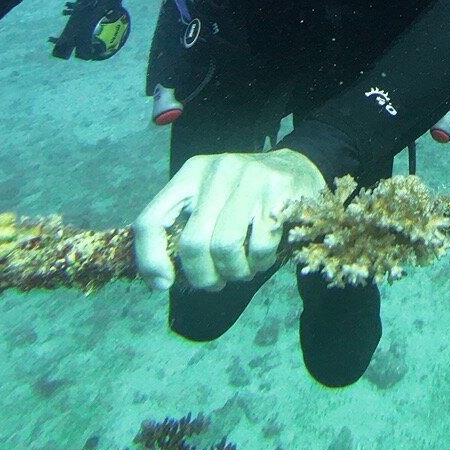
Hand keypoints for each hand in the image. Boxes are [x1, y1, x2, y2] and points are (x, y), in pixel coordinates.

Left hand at [132, 148, 327, 291]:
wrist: (299, 166)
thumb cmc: (244, 195)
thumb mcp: (209, 199)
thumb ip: (184, 227)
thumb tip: (158, 278)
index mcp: (190, 173)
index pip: (151, 221)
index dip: (150, 260)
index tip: (163, 283)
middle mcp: (216, 171)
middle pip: (192, 243)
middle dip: (202, 275)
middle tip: (215, 282)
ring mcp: (249, 177)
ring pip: (225, 247)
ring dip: (233, 271)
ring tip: (241, 271)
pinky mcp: (278, 189)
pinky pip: (259, 245)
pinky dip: (259, 263)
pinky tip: (262, 258)